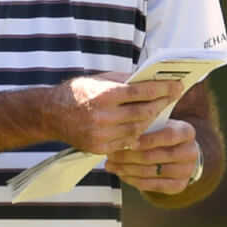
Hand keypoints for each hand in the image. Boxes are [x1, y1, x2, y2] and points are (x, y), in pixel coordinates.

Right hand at [50, 76, 185, 155]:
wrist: (49, 114)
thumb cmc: (77, 92)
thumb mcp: (99, 79)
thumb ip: (124, 80)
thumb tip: (150, 79)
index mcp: (104, 95)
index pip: (141, 92)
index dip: (162, 89)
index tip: (177, 86)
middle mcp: (103, 117)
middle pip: (143, 112)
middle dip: (160, 104)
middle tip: (173, 97)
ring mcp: (101, 135)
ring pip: (137, 129)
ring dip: (150, 119)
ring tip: (158, 110)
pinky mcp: (99, 148)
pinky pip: (126, 142)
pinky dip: (136, 133)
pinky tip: (142, 125)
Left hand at [106, 120, 201, 194]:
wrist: (180, 153)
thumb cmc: (163, 134)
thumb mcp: (159, 125)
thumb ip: (145, 127)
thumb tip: (120, 134)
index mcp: (187, 132)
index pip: (168, 136)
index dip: (148, 140)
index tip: (129, 143)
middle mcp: (191, 152)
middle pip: (156, 156)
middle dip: (129, 156)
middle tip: (110, 155)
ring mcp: (186, 171)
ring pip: (151, 172)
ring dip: (127, 169)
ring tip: (111, 165)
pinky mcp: (179, 186)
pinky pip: (152, 185)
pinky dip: (133, 180)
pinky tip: (121, 174)